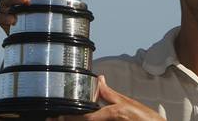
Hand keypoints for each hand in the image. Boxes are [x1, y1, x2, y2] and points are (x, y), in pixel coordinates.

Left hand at [46, 75, 164, 120]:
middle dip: (67, 120)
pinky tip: (80, 119)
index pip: (82, 117)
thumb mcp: (125, 102)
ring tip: (64, 118)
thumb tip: (99, 80)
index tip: (54, 117)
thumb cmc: (143, 118)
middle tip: (54, 119)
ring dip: (76, 120)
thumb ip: (109, 93)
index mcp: (109, 114)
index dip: (66, 118)